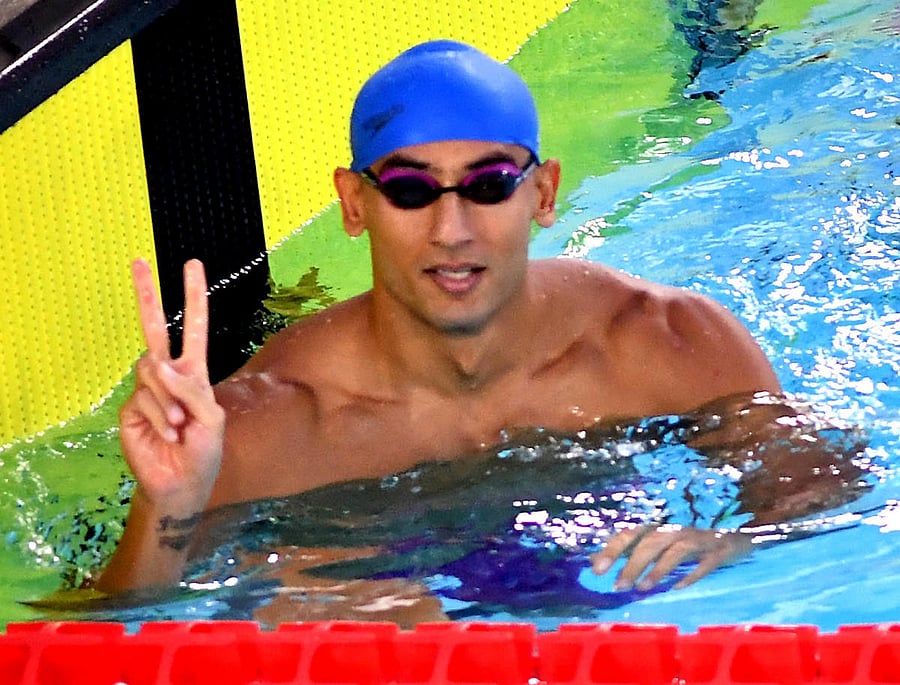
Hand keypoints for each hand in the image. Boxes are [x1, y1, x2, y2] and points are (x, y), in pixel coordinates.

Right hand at [118, 259, 225, 510]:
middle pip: (155, 328)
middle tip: (139, 261)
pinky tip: (170, 433)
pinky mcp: (130, 409)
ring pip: (153, 371)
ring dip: (171, 399)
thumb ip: (191, 389)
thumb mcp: (211, 418)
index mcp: (193, 371)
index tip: (191, 264)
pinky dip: (162, 416)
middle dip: (148, 294)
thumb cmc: (204, 450)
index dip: (193, 297)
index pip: (194, 327)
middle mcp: (168, 375)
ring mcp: (147, 390)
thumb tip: (159, 365)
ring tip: (182, 426)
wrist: (182, 481)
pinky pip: (144, 398)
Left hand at [590, 524, 751, 590]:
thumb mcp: (660, 539)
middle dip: (632, 564)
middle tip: (617, 587)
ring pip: (676, 551)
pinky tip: (677, 587)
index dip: (612, 549)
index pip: (631, 532)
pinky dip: (691, 574)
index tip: (596, 570)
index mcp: (660, 522)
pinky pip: (706, 562)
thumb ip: (629, 548)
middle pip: (651, 542)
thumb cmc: (691, 535)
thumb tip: (593, 559)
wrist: (742, 525)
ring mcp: (700, 536)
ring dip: (658, 569)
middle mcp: (678, 526)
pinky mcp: (721, 549)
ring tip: (641, 589)